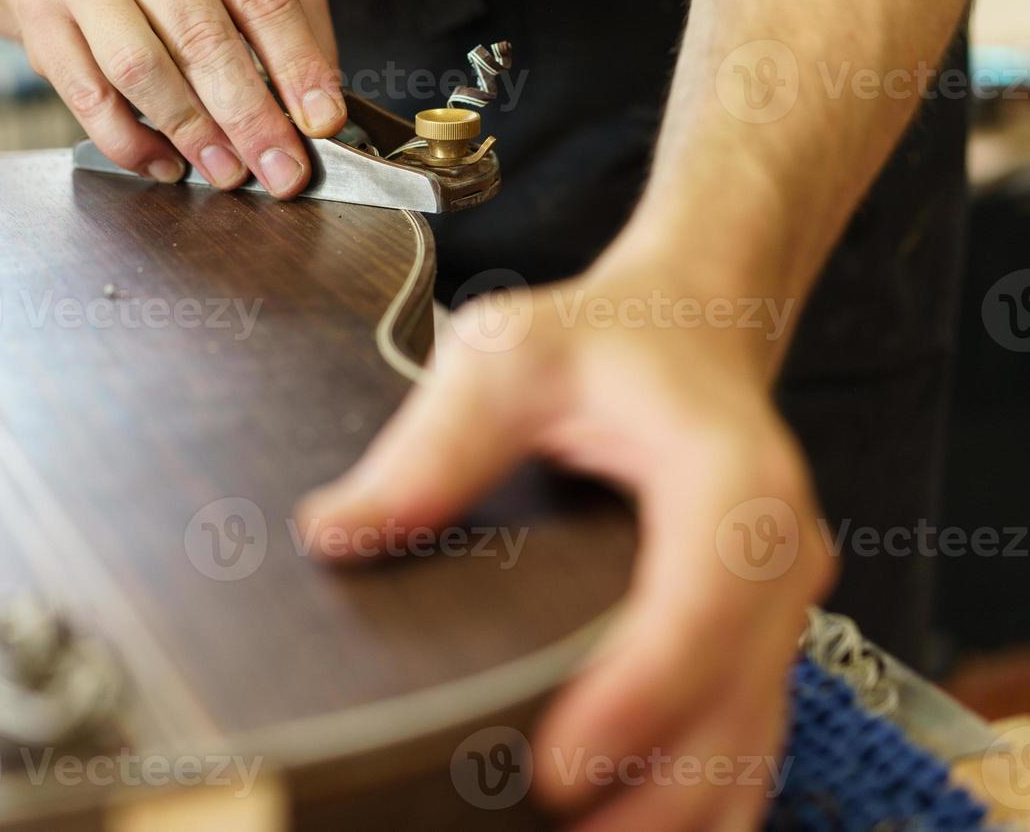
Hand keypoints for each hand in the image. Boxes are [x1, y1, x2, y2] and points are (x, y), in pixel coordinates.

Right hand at [13, 0, 343, 196]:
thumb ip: (296, 32)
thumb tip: (321, 109)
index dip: (297, 67)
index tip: (320, 123)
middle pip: (204, 38)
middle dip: (250, 118)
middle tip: (279, 169)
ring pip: (143, 69)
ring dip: (192, 133)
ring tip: (226, 172)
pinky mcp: (41, 10)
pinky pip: (91, 96)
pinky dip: (132, 143)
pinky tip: (167, 163)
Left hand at [296, 265, 835, 829]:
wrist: (688, 331)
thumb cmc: (602, 341)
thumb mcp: (506, 355)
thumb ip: (433, 443)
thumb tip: (337, 534)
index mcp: (730, 475)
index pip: (707, 596)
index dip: (643, 691)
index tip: (558, 769)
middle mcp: (776, 554)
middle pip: (739, 701)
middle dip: (651, 790)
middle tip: (542, 828)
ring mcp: (775, 608)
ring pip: (750, 743)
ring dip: (674, 811)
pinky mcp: (754, 642)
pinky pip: (742, 741)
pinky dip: (692, 798)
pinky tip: (619, 827)